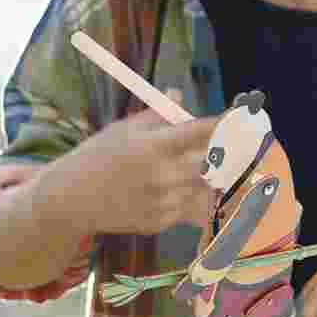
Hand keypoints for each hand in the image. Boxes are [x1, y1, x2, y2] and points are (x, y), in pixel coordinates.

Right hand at [51, 89, 217, 238]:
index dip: (226, 124)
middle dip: (226, 154)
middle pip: (214, 163)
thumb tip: (178, 94)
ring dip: (208, 179)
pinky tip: (170, 192)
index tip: (245, 117)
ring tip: (194, 171)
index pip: (201, 132)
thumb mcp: (123, 129)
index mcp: (154, 145)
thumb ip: (156, 114)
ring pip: (205, 188)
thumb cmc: (97, 156)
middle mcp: (162, 175)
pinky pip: (189, 209)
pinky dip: (188, 199)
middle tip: (233, 147)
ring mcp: (163, 202)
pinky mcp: (161, 222)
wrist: (71, 198)